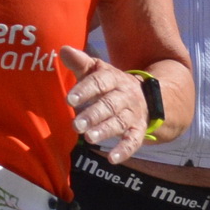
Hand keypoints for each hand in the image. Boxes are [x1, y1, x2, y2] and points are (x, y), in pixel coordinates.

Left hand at [60, 45, 151, 165]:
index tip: (70, 99)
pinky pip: (134, 141)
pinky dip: (124, 151)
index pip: (100, 82)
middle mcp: (125, 96)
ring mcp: (133, 114)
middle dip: (93, 115)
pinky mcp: (138, 130)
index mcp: (114, 78)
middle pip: (110, 105)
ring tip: (89, 138)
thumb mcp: (98, 71)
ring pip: (120, 122)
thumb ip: (81, 63)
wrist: (146, 96)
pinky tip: (112, 159)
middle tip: (77, 125)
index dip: (85, 90)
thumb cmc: (110, 84)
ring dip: (105, 130)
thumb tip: (63, 49)